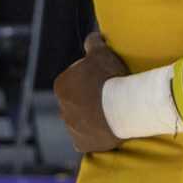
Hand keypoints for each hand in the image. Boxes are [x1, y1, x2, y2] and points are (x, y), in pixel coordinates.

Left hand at [56, 33, 128, 153]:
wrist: (122, 106)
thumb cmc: (110, 77)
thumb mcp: (102, 52)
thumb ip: (93, 42)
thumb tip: (92, 38)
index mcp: (61, 85)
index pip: (74, 81)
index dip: (91, 79)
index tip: (105, 80)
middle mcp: (61, 108)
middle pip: (76, 102)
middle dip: (89, 100)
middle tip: (110, 96)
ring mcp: (71, 128)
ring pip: (81, 121)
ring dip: (92, 118)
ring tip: (112, 112)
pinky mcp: (81, 143)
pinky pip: (86, 139)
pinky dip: (94, 135)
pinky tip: (106, 129)